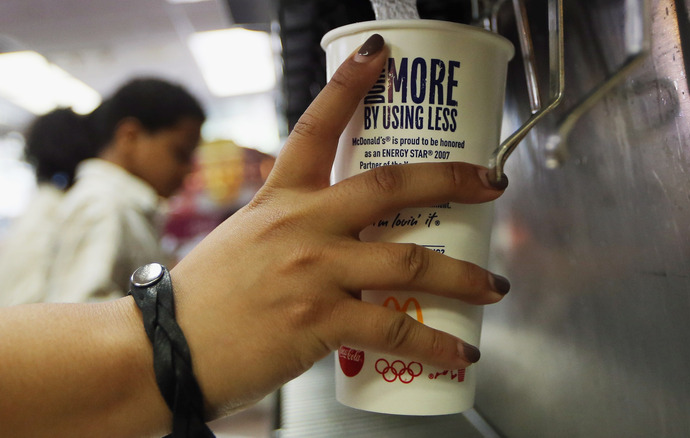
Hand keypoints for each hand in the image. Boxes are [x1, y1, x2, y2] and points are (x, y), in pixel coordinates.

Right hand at [171, 34, 508, 417]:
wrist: (166, 352)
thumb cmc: (205, 298)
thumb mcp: (246, 239)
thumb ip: (291, 227)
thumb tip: (335, 231)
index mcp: (280, 199)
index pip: (318, 127)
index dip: (351, 85)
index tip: (380, 53)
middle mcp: (301, 226)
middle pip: (389, 187)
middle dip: (452, 180)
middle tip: (492, 181)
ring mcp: (313, 271)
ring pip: (408, 261)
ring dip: (462, 274)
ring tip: (493, 284)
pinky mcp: (319, 321)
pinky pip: (394, 328)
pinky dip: (436, 342)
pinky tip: (461, 351)